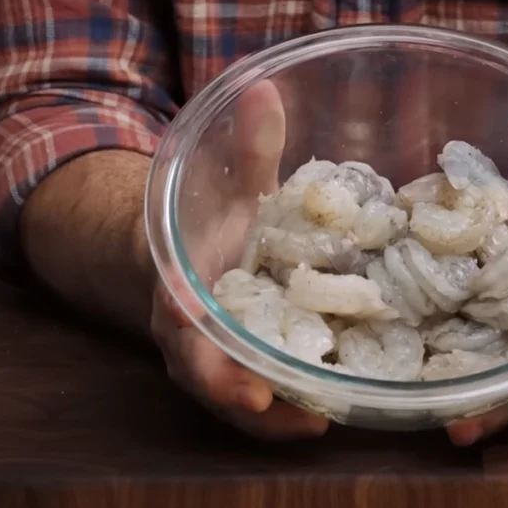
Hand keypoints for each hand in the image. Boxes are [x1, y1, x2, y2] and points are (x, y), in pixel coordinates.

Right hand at [150, 81, 329, 439]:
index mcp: (184, 286)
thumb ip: (248, 149)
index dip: (177, 310)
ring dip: (270, 415)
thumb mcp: (235, 189)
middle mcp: (196, 336)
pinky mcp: (256, 381)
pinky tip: (334, 414)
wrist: (202, 269)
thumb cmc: (219, 228)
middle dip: (227, 386)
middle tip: (262, 399)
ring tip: (315, 422)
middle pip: (201, 369)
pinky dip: (292, 414)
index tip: (181, 308)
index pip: (173, 302)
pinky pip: (268, 405)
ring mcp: (223, 366)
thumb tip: (263, 86)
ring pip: (236, 399)